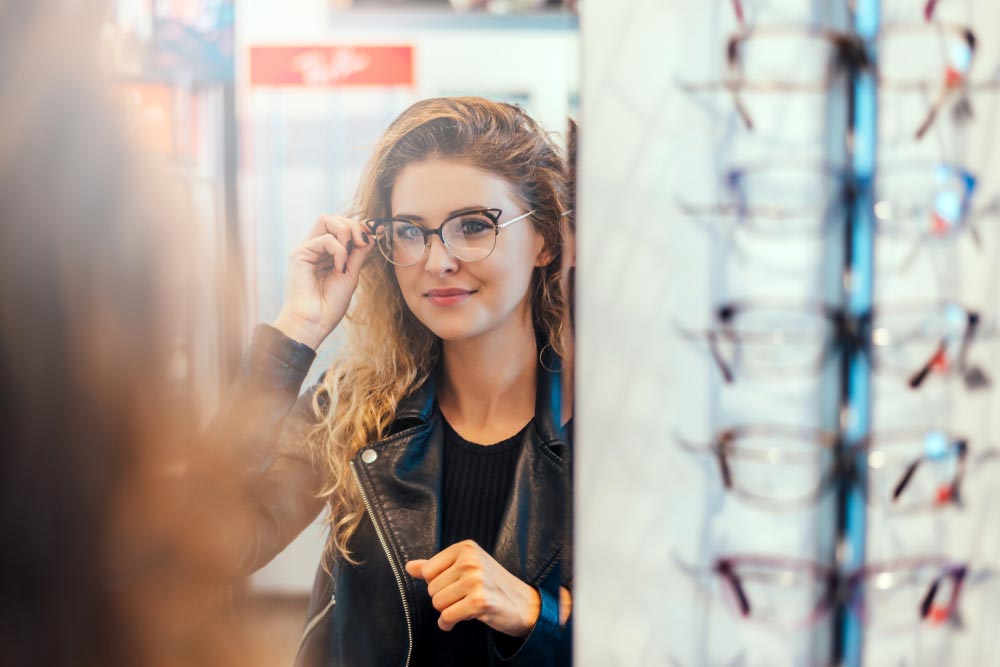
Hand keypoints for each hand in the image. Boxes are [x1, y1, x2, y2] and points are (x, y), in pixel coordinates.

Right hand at [272, 214, 375, 348]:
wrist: (315, 323)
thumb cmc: (330, 304)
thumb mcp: (351, 274)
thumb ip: (359, 253)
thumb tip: (373, 232)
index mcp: (326, 253)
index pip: (342, 226)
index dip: (359, 228)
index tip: (373, 238)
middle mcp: (315, 247)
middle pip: (333, 218)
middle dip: (353, 226)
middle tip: (361, 244)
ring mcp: (306, 249)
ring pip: (327, 220)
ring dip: (346, 233)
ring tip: (349, 256)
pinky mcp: (299, 254)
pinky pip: (325, 239)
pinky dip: (339, 251)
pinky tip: (339, 268)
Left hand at [405, 540, 539, 637]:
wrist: (524, 604)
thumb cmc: (493, 585)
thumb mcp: (467, 567)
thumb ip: (436, 566)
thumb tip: (409, 566)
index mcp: (466, 548)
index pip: (428, 570)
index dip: (438, 583)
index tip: (454, 585)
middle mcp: (470, 561)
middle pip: (432, 588)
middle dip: (444, 598)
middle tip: (463, 598)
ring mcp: (475, 580)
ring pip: (438, 603)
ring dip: (448, 611)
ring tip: (464, 606)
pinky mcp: (479, 601)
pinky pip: (447, 616)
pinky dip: (448, 623)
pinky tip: (459, 620)